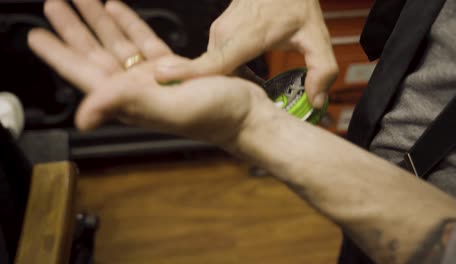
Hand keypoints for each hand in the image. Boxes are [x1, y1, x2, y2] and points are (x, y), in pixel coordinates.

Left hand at [28, 0, 269, 145]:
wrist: (249, 114)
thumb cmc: (217, 116)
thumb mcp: (171, 109)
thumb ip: (127, 104)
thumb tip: (83, 115)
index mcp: (130, 98)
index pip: (84, 73)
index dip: (58, 54)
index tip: (37, 35)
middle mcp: (137, 89)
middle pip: (95, 54)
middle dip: (73, 29)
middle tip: (54, 5)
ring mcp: (154, 78)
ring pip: (119, 45)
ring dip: (99, 22)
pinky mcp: (173, 69)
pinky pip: (145, 43)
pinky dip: (130, 25)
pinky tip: (119, 9)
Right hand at [152, 0, 338, 107]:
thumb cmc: (295, 4)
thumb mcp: (316, 37)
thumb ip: (322, 70)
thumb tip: (316, 101)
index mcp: (247, 37)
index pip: (214, 61)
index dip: (190, 74)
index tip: (163, 81)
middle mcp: (225, 34)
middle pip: (213, 74)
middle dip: (222, 96)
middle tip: (242, 113)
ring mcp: (218, 32)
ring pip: (215, 68)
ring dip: (226, 84)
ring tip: (243, 97)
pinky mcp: (218, 33)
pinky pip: (216, 59)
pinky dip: (226, 72)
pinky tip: (243, 78)